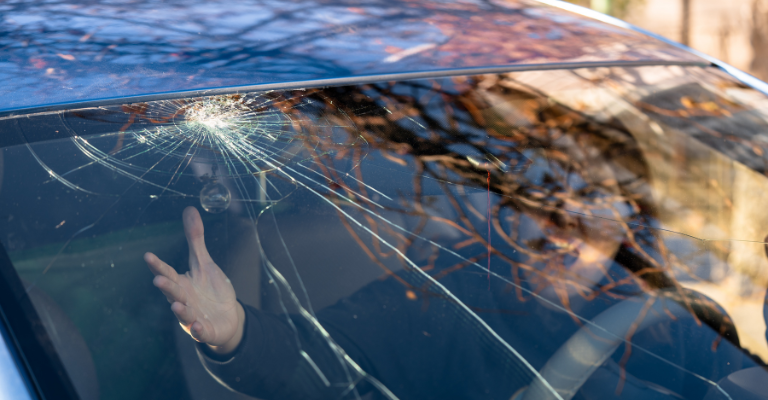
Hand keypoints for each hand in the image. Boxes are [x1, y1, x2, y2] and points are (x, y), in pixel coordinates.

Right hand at [145, 206, 244, 353]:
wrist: (226, 318)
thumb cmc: (210, 289)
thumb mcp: (204, 263)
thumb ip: (195, 239)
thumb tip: (189, 209)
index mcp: (181, 283)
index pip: (168, 272)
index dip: (158, 265)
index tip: (148, 256)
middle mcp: (184, 300)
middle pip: (173, 292)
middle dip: (166, 287)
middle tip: (158, 279)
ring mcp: (193, 316)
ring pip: (185, 313)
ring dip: (180, 310)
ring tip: (177, 305)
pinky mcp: (206, 330)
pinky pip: (201, 331)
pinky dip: (199, 330)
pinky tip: (198, 326)